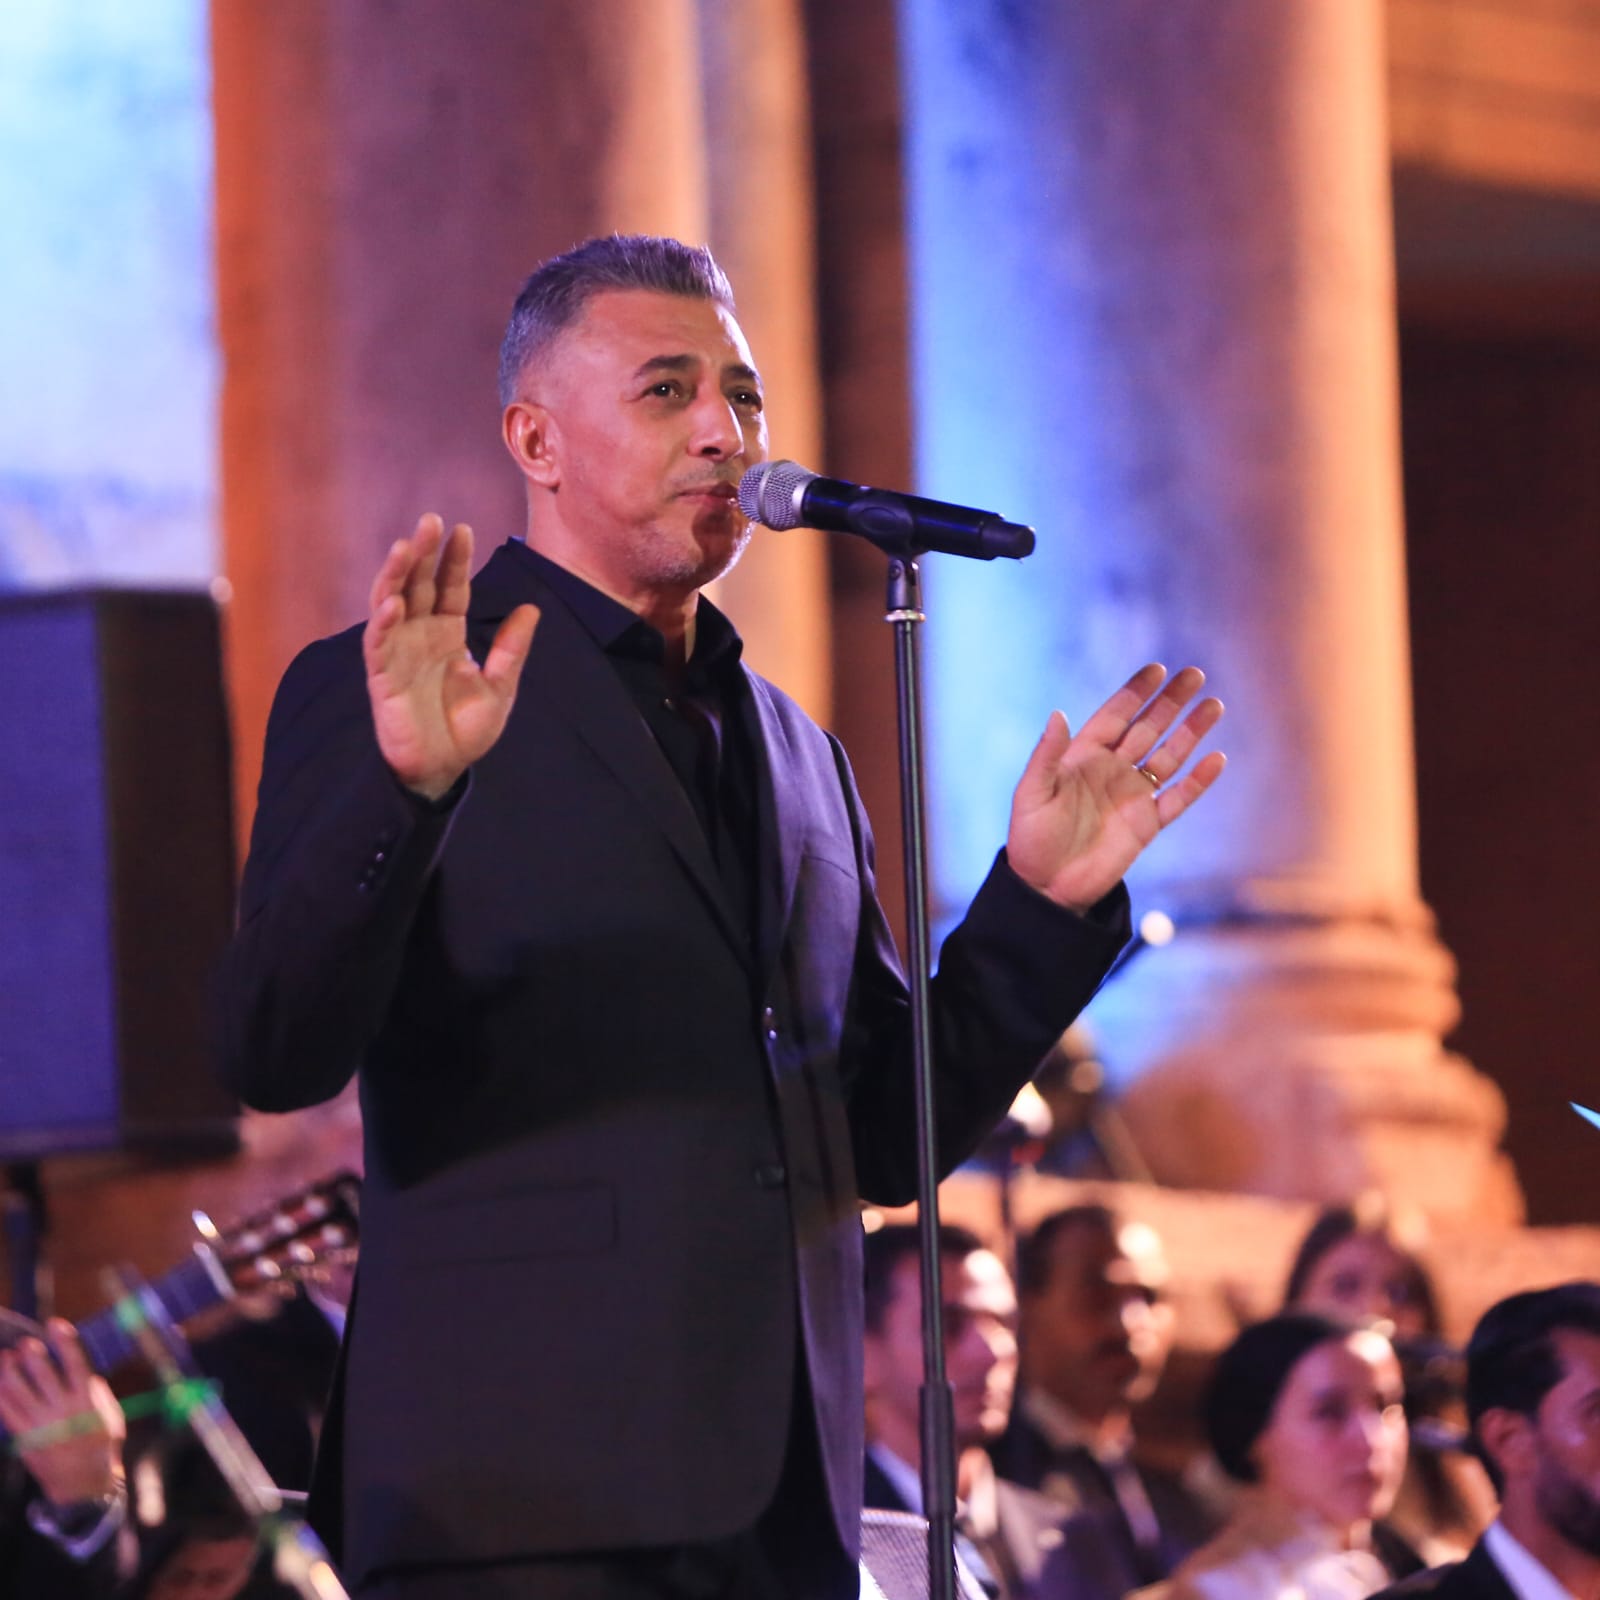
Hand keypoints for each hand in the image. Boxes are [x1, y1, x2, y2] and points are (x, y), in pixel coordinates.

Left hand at [0, 1321, 123, 1506]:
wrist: (83, 1484)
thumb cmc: (100, 1445)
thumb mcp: (110, 1414)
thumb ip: (95, 1391)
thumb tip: (82, 1369)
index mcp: (86, 1401)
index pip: (74, 1363)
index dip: (64, 1341)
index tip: (54, 1324)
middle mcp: (62, 1410)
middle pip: (42, 1374)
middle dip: (31, 1354)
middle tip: (24, 1342)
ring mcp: (40, 1425)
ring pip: (18, 1391)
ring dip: (9, 1371)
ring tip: (6, 1357)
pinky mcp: (24, 1438)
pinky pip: (6, 1412)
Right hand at [363, 515, 538, 799]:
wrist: (444, 769)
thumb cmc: (466, 729)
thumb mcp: (500, 686)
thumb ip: (512, 649)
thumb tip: (531, 608)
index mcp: (448, 632)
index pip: (450, 587)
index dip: (454, 559)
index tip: (461, 528)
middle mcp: (419, 635)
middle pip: (419, 584)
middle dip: (422, 552)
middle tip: (430, 519)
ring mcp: (398, 652)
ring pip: (391, 603)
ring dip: (395, 575)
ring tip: (405, 546)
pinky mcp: (382, 677)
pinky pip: (378, 644)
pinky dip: (383, 622)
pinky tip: (392, 602)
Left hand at [1007, 664, 1225, 912]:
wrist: (1046, 886)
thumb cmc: (1031, 838)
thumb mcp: (1031, 794)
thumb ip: (1046, 755)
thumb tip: (1058, 714)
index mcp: (1083, 756)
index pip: (1115, 716)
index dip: (1135, 693)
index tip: (1157, 669)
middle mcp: (1112, 770)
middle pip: (1148, 728)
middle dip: (1170, 702)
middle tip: (1194, 675)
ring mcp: (1132, 796)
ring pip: (1168, 757)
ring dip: (1190, 732)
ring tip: (1213, 706)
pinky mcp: (1147, 824)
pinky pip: (1178, 799)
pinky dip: (1197, 782)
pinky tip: (1215, 759)